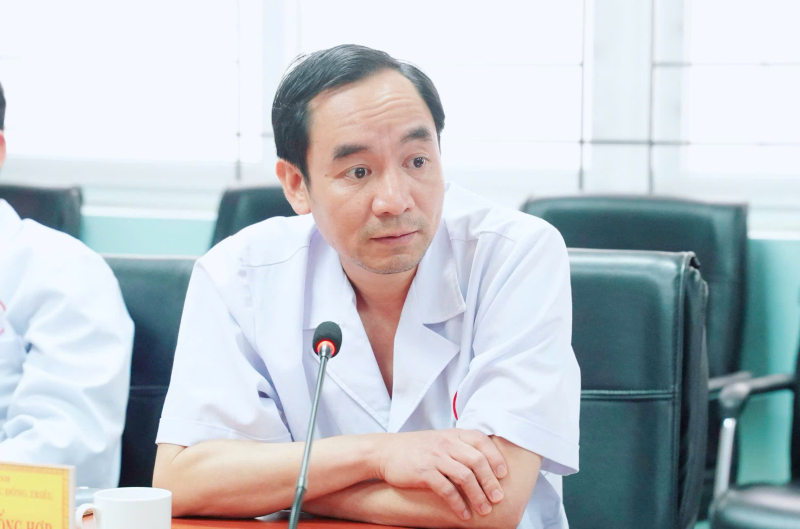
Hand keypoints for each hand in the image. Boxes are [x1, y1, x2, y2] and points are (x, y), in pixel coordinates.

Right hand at [374, 429, 507, 520]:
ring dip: (478, 496)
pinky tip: (463, 514)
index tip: (503, 474)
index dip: (495, 457)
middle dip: (491, 481)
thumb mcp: (438, 439)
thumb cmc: (415, 448)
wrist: (385, 451)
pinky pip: (447, 490)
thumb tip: (483, 462)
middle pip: (477, 461)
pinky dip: (458, 504)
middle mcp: (446, 443)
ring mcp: (435, 457)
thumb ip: (458, 446)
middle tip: (498, 498)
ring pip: (465, 476)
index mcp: (452, 434)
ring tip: (484, 511)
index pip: (481, 441)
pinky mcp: (424, 472)